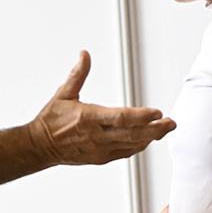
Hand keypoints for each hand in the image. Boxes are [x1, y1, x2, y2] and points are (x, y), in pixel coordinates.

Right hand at [28, 50, 175, 165]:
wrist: (40, 147)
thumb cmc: (51, 120)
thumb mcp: (63, 93)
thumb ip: (78, 74)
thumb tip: (84, 54)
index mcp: (88, 118)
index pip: (120, 118)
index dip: (141, 116)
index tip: (157, 112)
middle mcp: (97, 136)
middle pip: (132, 135)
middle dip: (155, 129)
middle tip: (172, 123)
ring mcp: (100, 150)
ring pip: (132, 145)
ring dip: (151, 137)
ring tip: (166, 128)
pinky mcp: (101, 158)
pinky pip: (125, 152)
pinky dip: (139, 146)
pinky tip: (148, 138)